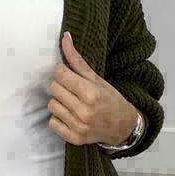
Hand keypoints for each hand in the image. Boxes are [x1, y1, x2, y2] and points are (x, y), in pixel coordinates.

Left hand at [47, 32, 137, 146]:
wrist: (122, 126)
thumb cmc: (109, 99)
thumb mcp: (97, 78)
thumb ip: (77, 59)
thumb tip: (64, 36)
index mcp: (91, 93)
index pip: (60, 74)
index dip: (63, 72)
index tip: (70, 76)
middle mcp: (84, 111)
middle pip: (54, 89)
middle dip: (61, 86)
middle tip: (73, 90)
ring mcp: (78, 126)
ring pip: (51, 106)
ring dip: (59, 102)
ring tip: (72, 103)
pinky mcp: (73, 138)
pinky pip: (52, 123)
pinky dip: (58, 118)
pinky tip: (70, 116)